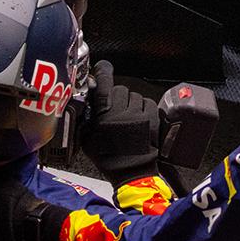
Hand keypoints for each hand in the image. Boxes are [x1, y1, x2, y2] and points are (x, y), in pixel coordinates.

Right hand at [84, 62, 159, 186]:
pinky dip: (143, 108)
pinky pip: (147, 102)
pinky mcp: (153, 117)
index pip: (103, 84)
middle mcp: (122, 111)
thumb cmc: (108, 158)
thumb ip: (86, 119)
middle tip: (114, 109)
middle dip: (116, 96)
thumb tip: (87, 102)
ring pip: (134, 95)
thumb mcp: (87, 139)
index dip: (102, 72)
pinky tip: (138, 120)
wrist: (132, 172)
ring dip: (130, 103)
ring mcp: (139, 113)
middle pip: (120, 89)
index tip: (102, 68)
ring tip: (127, 119)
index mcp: (104, 115)